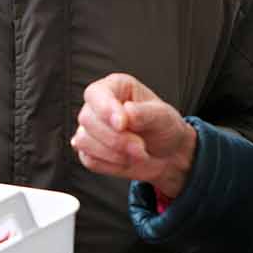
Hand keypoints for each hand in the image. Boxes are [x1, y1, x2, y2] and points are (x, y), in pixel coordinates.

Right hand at [71, 73, 196, 198]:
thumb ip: (144, 113)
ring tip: (137, 153)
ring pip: (84, 141)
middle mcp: (98, 105)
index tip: (123, 124)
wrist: (168, 155)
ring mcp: (90, 129)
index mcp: (115, 87)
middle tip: (140, 146)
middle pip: (87, 119)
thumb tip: (126, 111)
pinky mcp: (89, 151)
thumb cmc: (164, 127)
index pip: (96, 94)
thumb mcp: (163, 116)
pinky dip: (111, 165)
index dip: (105, 109)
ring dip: (113, 153)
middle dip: (116, 138)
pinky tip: (127, 160)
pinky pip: (89, 160)